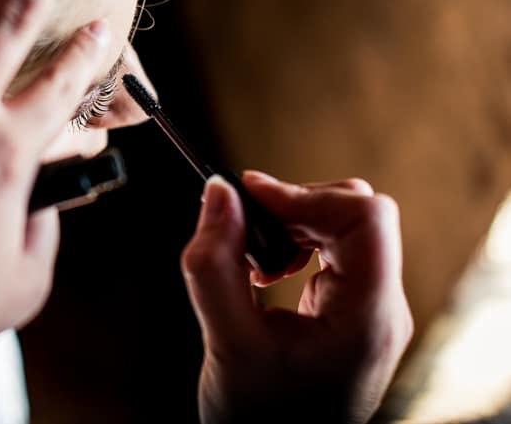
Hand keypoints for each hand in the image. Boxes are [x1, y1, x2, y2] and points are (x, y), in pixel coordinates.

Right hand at [181, 173, 412, 423]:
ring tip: (254, 261)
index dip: (305, 194)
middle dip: (295, 208)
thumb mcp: (226, 342)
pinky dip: (294, 244)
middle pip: (358, 214)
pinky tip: (265, 271)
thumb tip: (218, 194)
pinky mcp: (352, 310)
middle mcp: (381, 308)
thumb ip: (215, 264)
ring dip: (292, 225)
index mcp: (366, 317)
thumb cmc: (258, 422)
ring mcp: (371, 309)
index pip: (365, 218)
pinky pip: (335, 250)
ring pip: (346, 226)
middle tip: (245, 227)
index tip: (251, 196)